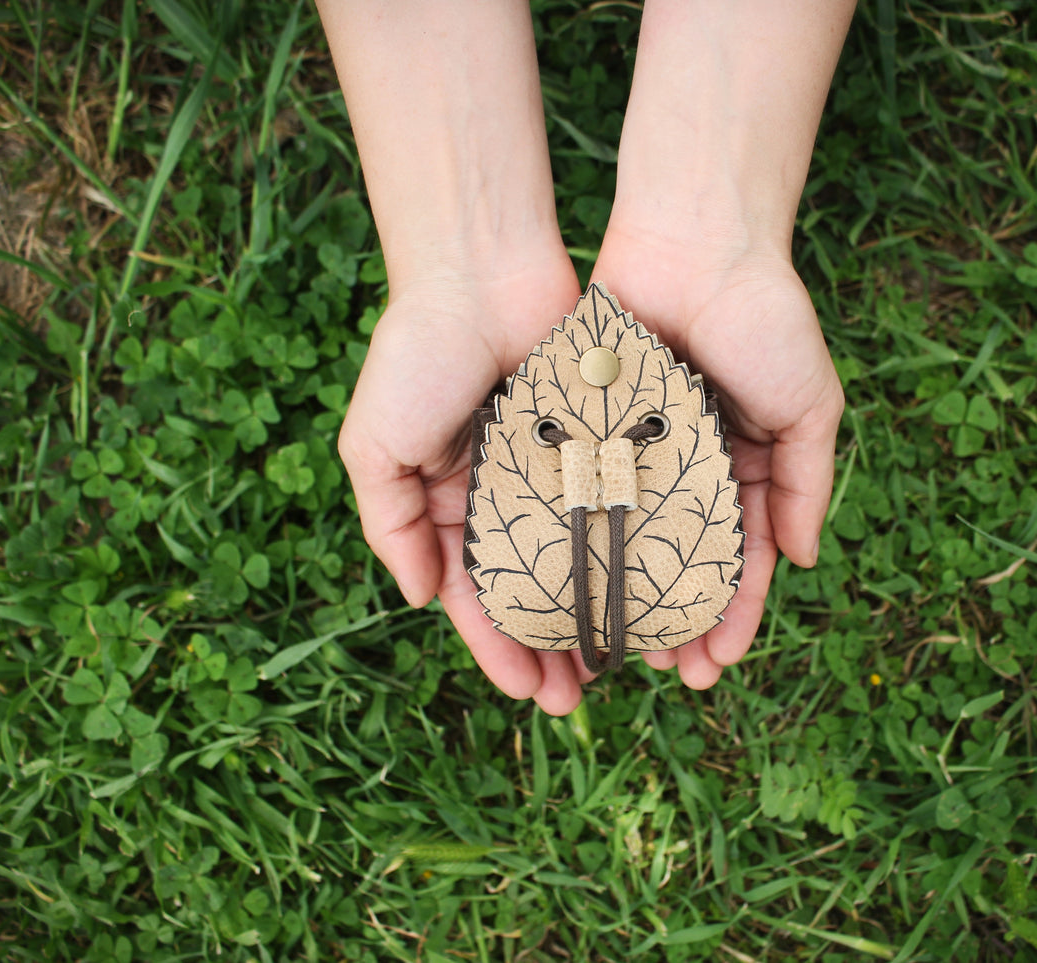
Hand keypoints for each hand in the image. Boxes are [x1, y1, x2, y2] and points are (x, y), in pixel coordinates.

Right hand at [337, 256, 600, 715]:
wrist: (480, 267)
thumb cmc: (417, 354)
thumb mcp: (375, 446)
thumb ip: (392, 524)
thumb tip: (419, 598)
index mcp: (451, 504)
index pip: (477, 598)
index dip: (500, 648)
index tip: (530, 693)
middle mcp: (507, 494)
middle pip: (537, 590)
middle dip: (555, 645)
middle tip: (584, 696)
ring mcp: (557, 466)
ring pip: (587, 555)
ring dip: (603, 607)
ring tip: (634, 659)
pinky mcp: (601, 434)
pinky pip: (624, 500)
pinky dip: (637, 543)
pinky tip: (660, 585)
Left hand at [591, 227, 844, 689]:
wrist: (697, 238)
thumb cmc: (765, 318)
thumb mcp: (809, 406)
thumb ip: (806, 485)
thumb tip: (801, 562)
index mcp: (742, 466)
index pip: (739, 560)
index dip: (732, 614)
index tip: (716, 664)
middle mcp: (686, 465)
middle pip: (678, 562)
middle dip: (673, 620)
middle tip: (662, 672)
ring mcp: (635, 446)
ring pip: (625, 539)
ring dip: (622, 595)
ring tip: (612, 650)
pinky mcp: (589, 423)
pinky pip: (582, 491)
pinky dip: (579, 538)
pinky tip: (569, 585)